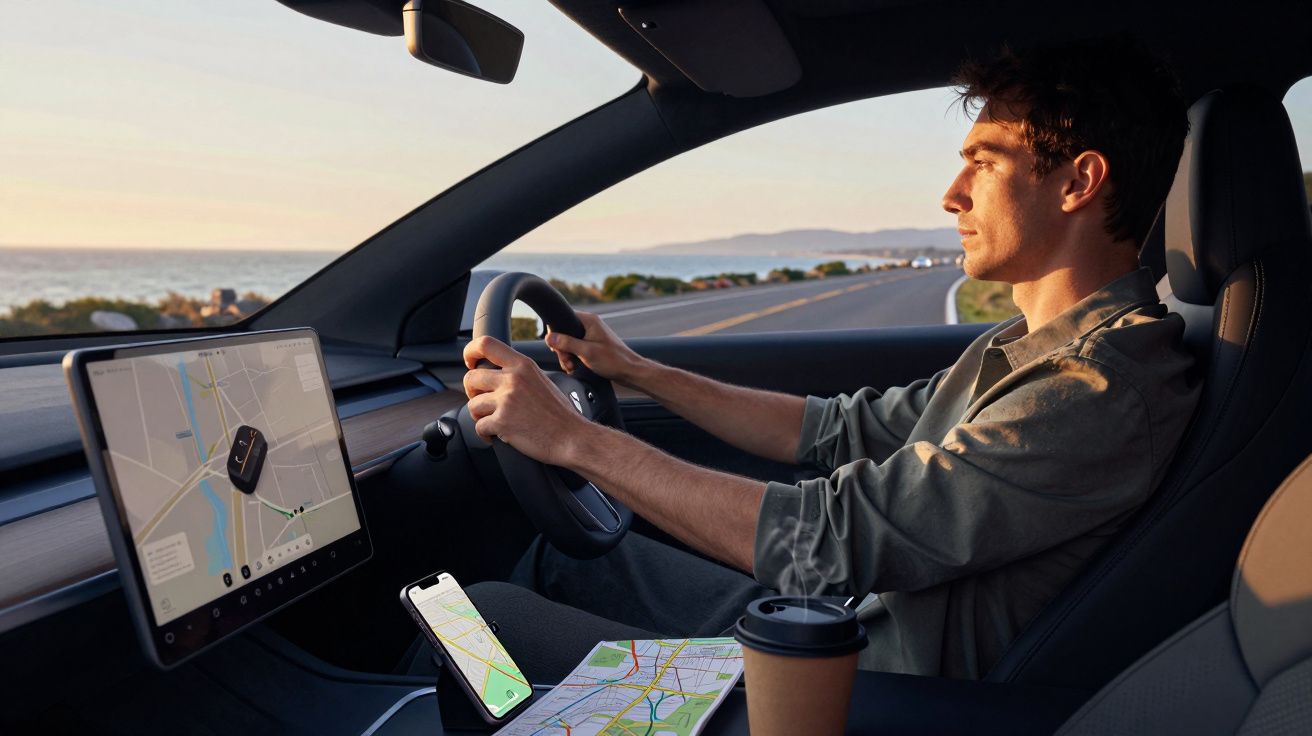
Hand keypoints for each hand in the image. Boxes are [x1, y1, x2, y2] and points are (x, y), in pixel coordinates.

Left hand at [462, 336, 591, 466]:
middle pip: (471, 377)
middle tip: (481, 401)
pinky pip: (478, 426)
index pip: (486, 344)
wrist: (572, 437)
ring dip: (479, 416)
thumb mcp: (541, 380)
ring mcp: (506, 400)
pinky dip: (485, 434)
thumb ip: (519, 374)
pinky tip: (496, 435)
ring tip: (493, 421)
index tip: (470, 363)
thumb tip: (497, 375)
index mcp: (523, 365)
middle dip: (472, 392)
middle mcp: (513, 379)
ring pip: (472, 405)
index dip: (470, 351)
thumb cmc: (560, 414)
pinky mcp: (502, 422)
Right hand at [545, 311, 646, 384]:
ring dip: (567, 355)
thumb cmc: (614, 360)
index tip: (557, 348)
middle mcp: (590, 325)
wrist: (630, 371)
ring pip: (569, 342)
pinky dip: (573, 358)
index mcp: (589, 321)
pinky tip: (575, 366)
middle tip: (567, 361)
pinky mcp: (593, 345)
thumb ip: (567, 343)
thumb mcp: (586, 352)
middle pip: (564, 332)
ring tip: (572, 366)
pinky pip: (576, 348)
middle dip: (562, 349)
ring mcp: (591, 335)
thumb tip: (549, 337)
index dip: (556, 333)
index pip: (563, 318)